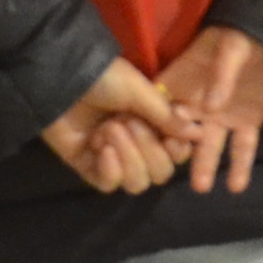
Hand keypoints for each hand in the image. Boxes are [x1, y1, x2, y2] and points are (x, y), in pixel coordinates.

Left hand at [40, 57, 186, 194]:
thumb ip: (167, 117)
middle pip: (160, 173)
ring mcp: (113, 158)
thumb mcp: (140, 91)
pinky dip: (110, 169)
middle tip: (127, 122)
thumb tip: (199, 134)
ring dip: (128, 156)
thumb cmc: (104, 78)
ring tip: (109, 129)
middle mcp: (138, 144)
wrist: (62, 79)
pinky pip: (110, 184)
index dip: (178, 150)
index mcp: (153, 123)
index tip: (172, 137)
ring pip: (137, 182)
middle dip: (148, 149)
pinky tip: (101, 148)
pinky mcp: (90, 168)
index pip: (177, 153)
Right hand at [156, 27, 262, 194]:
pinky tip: (236, 186)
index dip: (152, 123)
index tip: (143, 144)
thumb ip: (222, 73)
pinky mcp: (249, 121)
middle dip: (175, 150)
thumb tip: (210, 107)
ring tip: (201, 187)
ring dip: (205, 164)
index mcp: (187, 79)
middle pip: (182, 131)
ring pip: (210, 144)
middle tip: (169, 169)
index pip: (163, 104)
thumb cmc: (248, 32)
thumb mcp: (234, 44)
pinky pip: (243, 146)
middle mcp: (200, 102)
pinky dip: (240, 165)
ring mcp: (224, 115)